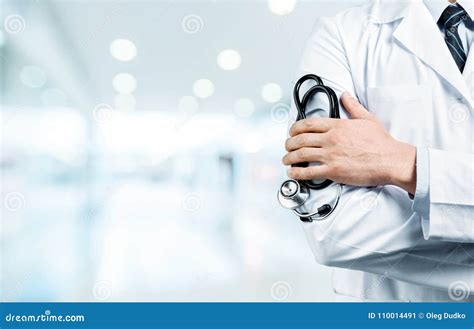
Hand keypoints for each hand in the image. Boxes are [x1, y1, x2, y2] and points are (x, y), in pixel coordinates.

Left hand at [282, 92, 416, 193]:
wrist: (391, 160)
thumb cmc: (382, 143)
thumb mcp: (367, 119)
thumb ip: (353, 107)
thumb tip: (346, 95)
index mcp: (338, 126)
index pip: (309, 124)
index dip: (295, 128)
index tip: (292, 131)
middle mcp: (331, 139)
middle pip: (301, 139)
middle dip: (289, 143)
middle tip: (287, 146)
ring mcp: (331, 155)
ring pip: (301, 154)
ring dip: (289, 158)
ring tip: (286, 160)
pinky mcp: (333, 171)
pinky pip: (309, 172)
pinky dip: (297, 173)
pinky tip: (293, 173)